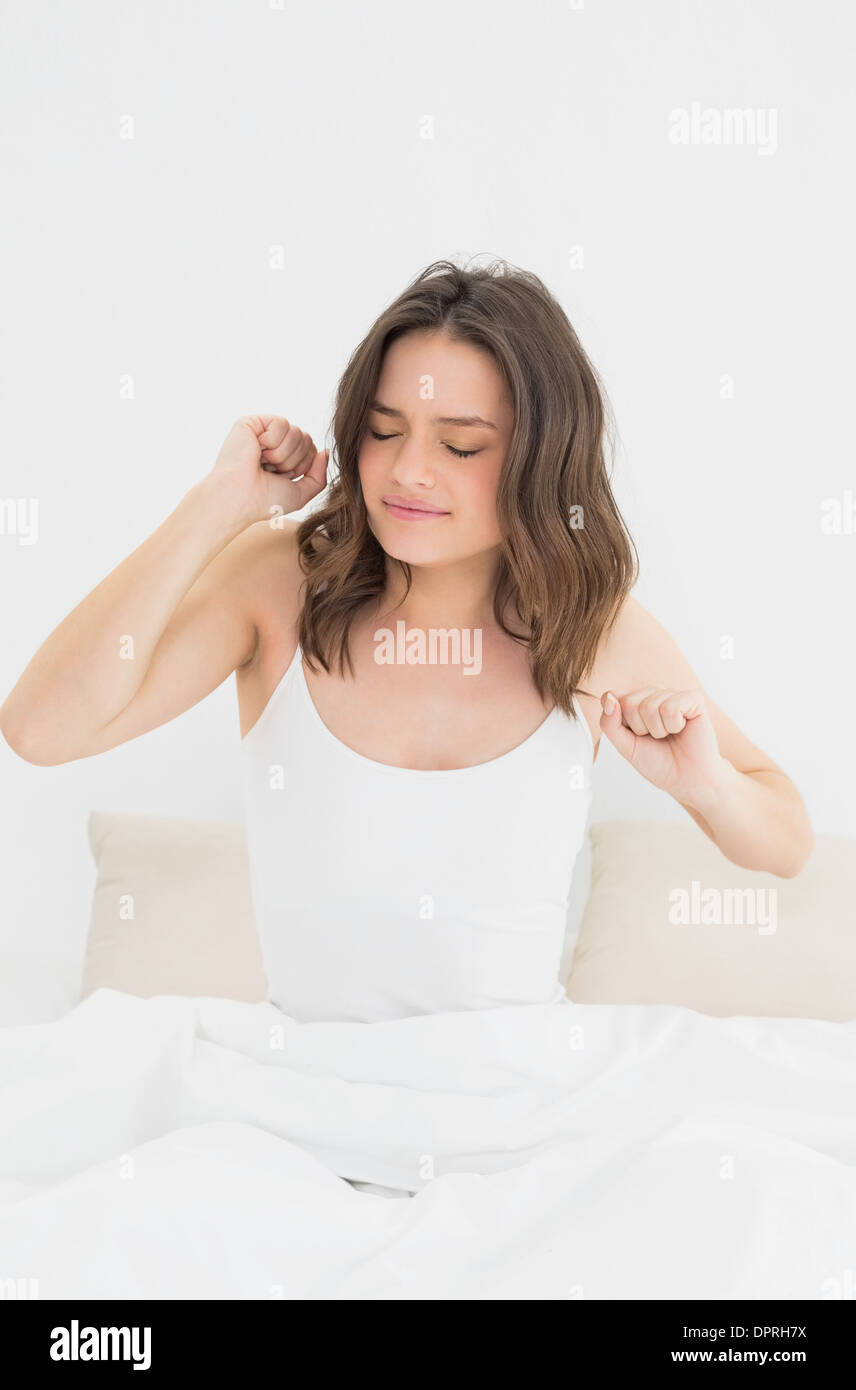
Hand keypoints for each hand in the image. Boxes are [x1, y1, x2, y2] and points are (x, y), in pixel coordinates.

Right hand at [209, 415, 328, 524]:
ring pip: (296, 432)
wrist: (239, 498)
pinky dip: (272, 442)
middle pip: (306, 439)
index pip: (311, 450)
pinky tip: (257, 450)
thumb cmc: (264, 500)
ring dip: (282, 455)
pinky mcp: (253, 422)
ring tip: (263, 462)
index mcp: (283, 458)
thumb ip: (319, 476)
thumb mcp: (300, 494)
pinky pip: (282, 423)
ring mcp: (263, 432)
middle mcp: (273, 444)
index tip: (281, 478)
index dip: (302, 467)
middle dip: (293, 461)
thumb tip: (324, 452)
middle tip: (270, 470)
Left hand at [599, 686, 725, 805]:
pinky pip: (670, 707)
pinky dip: (674, 726)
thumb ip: (610, 723)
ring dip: (658, 730)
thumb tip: (609, 698)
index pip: (611, 697)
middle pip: (628, 702)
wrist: (687, 779)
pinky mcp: (693, 698)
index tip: (636, 736)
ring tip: (669, 735)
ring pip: (649, 706)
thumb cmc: (658, 762)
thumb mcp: (625, 746)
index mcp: (635, 701)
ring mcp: (672, 693)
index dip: (620, 723)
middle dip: (639, 728)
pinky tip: (682, 729)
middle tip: (656, 738)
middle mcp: (652, 693)